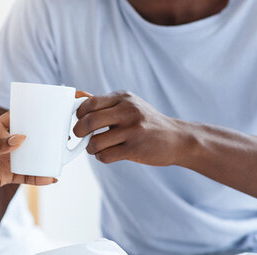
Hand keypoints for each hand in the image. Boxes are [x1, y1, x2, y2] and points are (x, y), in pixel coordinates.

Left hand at [0, 113, 56, 202]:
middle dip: (43, 136)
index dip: (29, 113)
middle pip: (27, 137)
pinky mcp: (7, 175)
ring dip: (43, 157)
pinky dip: (37, 177)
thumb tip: (21, 139)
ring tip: (60, 158)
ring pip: (29, 157)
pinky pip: (25, 175)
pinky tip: (49, 179)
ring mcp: (7, 159)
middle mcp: (4, 143)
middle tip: (62, 135)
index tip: (48, 110)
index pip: (15, 117)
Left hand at [73, 91, 192, 165]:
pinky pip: (105, 155)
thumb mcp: (129, 105)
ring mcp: (132, 130)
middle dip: (78, 132)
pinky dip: (102, 157)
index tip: (79, 121)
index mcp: (124, 98)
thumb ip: (105, 103)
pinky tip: (109, 154)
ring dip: (91, 148)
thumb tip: (78, 95)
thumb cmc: (147, 123)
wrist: (177, 138)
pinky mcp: (135, 148)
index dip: (79, 114)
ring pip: (95, 142)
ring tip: (97, 148)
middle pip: (88, 121)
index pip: (90, 102)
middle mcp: (128, 111)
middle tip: (81, 136)